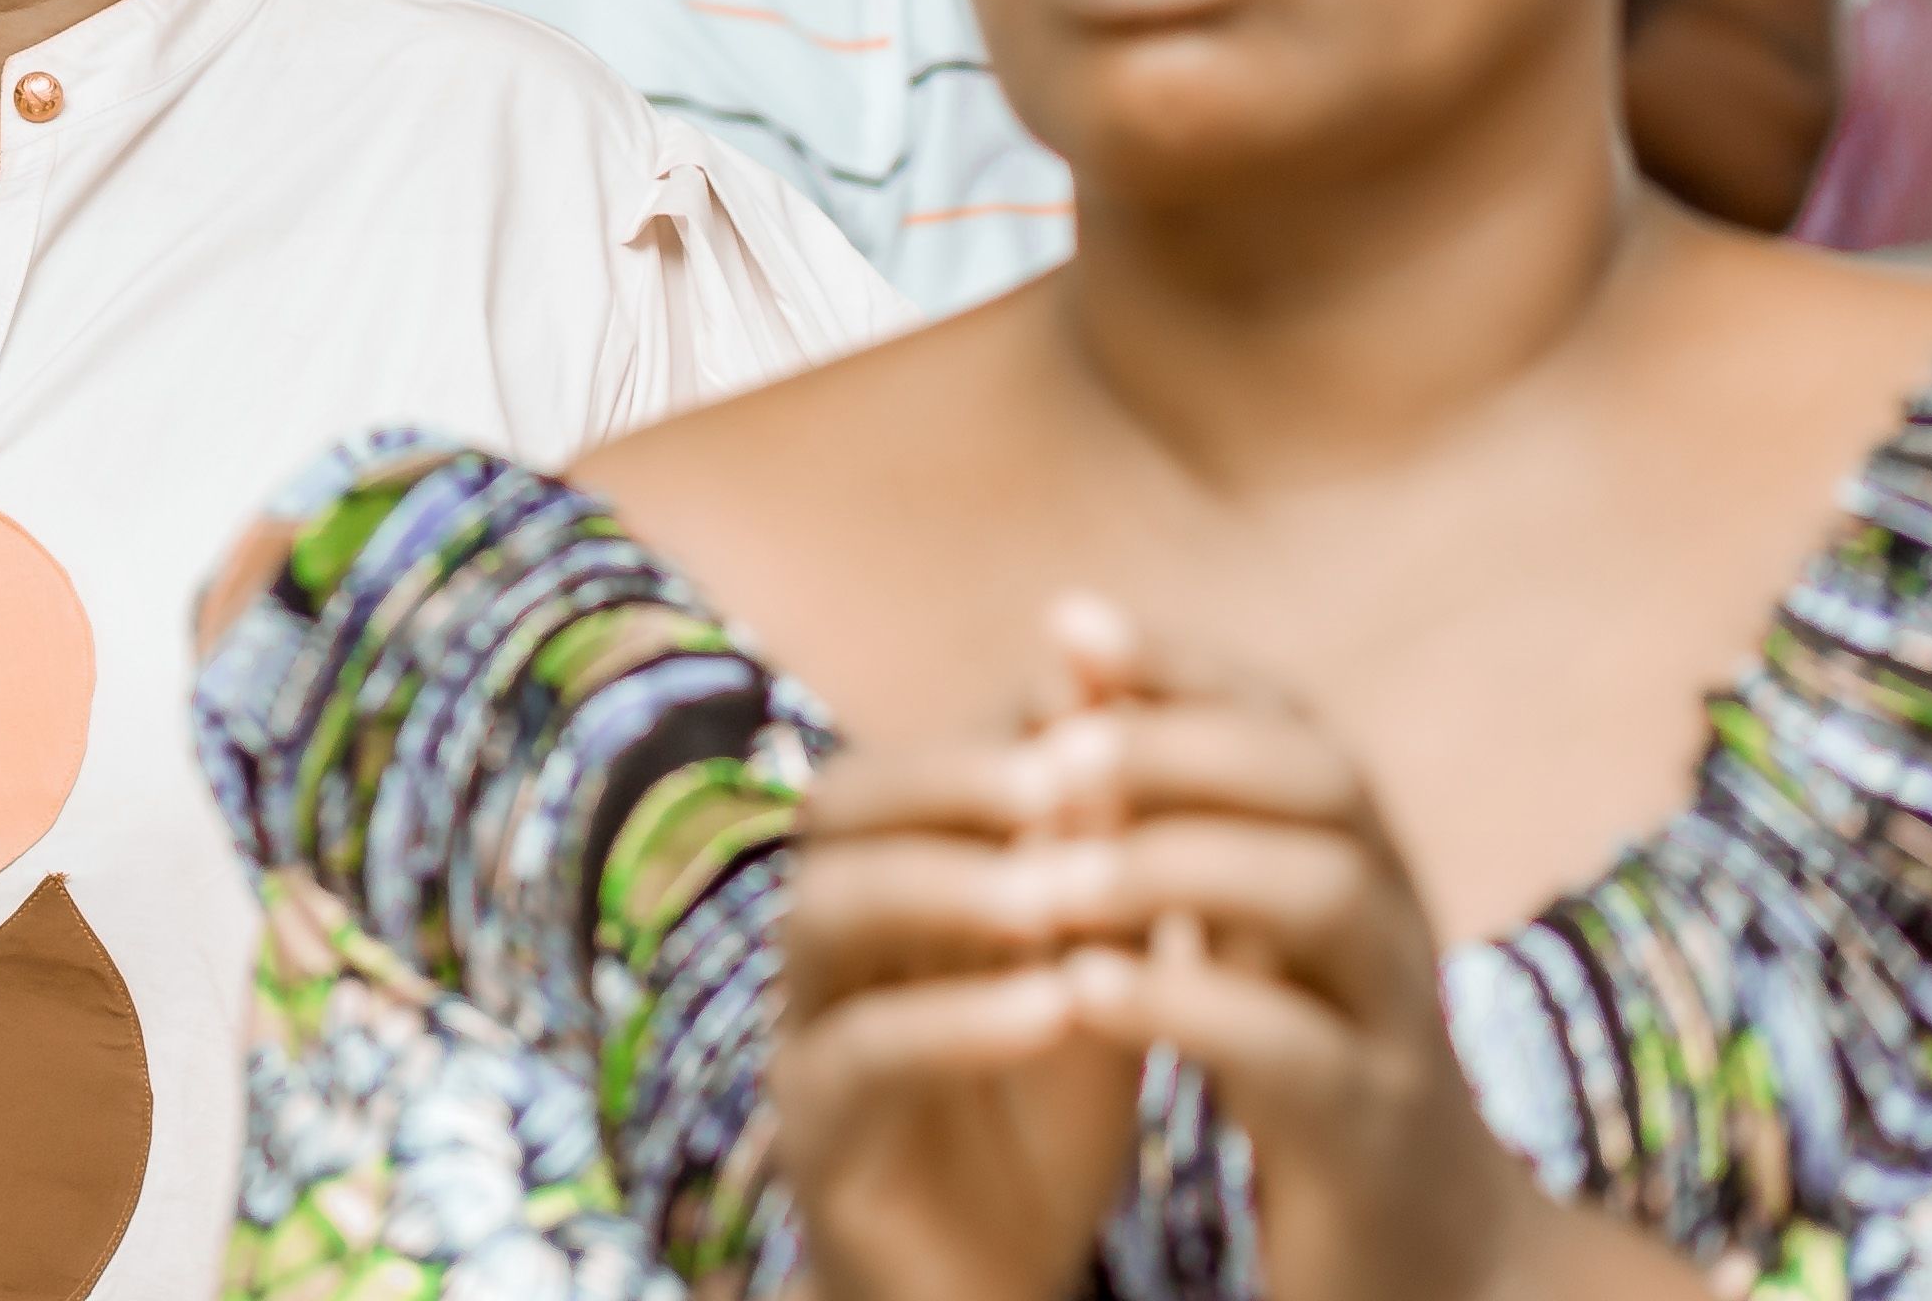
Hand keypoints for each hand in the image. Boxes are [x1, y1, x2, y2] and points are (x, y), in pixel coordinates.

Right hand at [779, 607, 1159, 1300]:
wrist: (996, 1288)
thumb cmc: (1039, 1123)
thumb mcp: (1091, 977)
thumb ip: (1096, 855)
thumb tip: (1121, 690)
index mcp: (891, 890)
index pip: (915, 759)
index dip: (1001, 730)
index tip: (1114, 723)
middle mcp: (831, 946)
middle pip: (838, 807)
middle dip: (950, 780)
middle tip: (1064, 783)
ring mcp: (809, 1034)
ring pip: (823, 912)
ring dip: (944, 887)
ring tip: (1057, 897)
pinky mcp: (818, 1139)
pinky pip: (854, 1055)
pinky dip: (953, 1019)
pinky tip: (1053, 1007)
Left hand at [989, 611, 1565, 1300]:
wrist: (1437, 1272)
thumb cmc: (1308, 1083)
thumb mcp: (1250, 948)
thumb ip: (1177, 826)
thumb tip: (1062, 674)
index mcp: (1362, 870)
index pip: (1293, 723)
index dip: (1188, 666)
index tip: (1069, 622)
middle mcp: (1396, 928)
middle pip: (1328, 783)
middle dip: (1185, 746)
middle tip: (1049, 749)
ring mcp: (1399, 1033)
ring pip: (1323, 896)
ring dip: (1170, 867)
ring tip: (1042, 876)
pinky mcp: (1373, 1144)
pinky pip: (1296, 1053)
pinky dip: (1185, 1005)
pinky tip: (1081, 987)